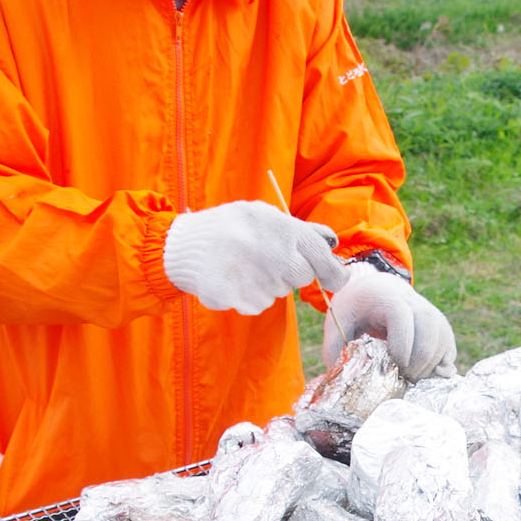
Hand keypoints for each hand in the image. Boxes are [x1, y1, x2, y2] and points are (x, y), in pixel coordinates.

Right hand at [162, 201, 347, 314]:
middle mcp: (273, 253)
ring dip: (266, 283)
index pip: (320, 255)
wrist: (183, 247)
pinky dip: (248, 296)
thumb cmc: (228, 227)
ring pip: (278, 291)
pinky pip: (259, 304)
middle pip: (301, 276)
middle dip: (290, 272)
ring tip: (241, 264)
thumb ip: (299, 229)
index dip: (333, 272)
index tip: (337, 280)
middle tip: (265, 259)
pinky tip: (232, 278)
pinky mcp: (241, 299)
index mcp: (281, 227)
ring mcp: (257, 278)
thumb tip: (332, 241)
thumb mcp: (262, 216)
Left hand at [322, 263, 457, 379]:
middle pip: (430, 332)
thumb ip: (334, 348)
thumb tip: (339, 381)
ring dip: (430, 367)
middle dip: (418, 363)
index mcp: (388, 299)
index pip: (402, 318)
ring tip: (410, 379)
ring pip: (443, 342)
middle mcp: (416, 304)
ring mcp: (433, 314)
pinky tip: (423, 374)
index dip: (400, 345)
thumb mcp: (338, 322)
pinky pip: (449, 348)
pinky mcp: (441, 327)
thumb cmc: (355, 308)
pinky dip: (440, 366)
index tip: (392, 365)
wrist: (376, 289)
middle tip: (403, 380)